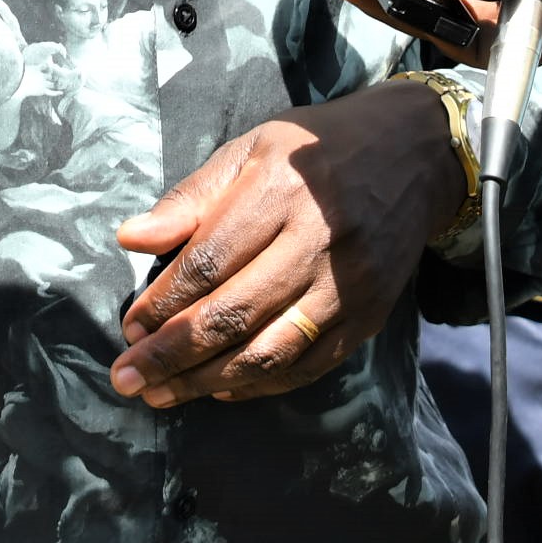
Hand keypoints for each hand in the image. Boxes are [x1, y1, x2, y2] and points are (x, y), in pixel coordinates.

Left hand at [106, 83, 459, 405]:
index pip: (208, 263)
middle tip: (127, 378)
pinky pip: (309, 366)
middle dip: (171, 355)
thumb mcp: (249, 150)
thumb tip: (130, 239)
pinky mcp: (370, 315)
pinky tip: (221, 388)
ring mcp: (348, 286)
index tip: (129, 328)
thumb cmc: (315, 148)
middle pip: (233, 314)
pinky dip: (261, 384)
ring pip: (269, 351)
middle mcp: (318, 242)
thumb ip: (191, 199)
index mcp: (280, 192)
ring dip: (207, 380)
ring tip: (162, 393)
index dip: (163, 303)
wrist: (414, 153)